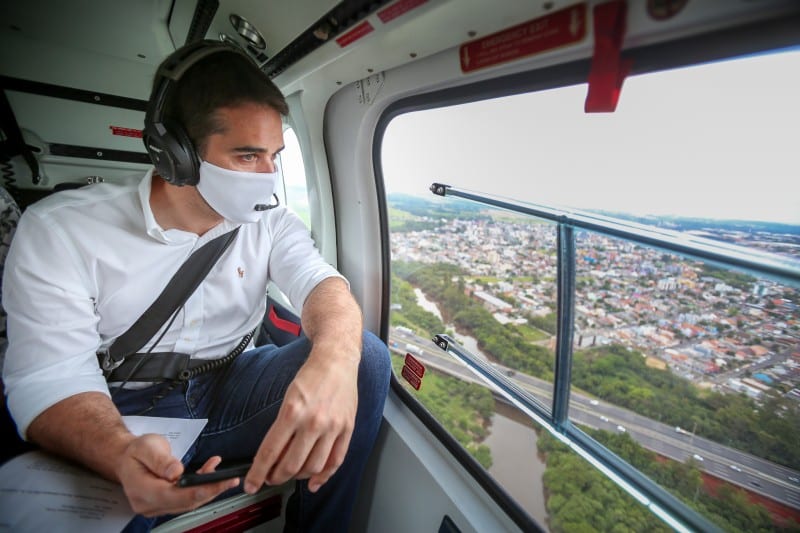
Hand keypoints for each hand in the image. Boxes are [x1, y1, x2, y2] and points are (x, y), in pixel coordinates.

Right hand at [117, 434, 239, 516]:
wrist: (127, 458)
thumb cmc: (136, 451)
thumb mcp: (147, 447)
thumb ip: (161, 460)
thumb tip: (176, 472)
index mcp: (140, 489)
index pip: (172, 495)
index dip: (197, 490)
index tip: (217, 482)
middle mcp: (148, 503)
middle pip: (184, 502)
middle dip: (210, 490)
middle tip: (230, 479)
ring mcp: (156, 506)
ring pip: (188, 502)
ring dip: (209, 489)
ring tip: (225, 475)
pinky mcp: (166, 504)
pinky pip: (187, 499)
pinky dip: (202, 487)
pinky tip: (211, 473)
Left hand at [244, 347, 358, 493]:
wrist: (337, 361)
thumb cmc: (311, 376)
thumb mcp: (288, 398)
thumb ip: (282, 427)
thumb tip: (273, 455)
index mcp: (293, 411)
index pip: (270, 451)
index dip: (258, 472)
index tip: (251, 483)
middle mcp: (313, 421)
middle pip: (291, 464)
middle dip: (276, 477)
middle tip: (270, 478)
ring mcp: (333, 427)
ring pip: (313, 467)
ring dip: (298, 477)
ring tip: (290, 475)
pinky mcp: (347, 429)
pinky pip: (336, 460)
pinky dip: (324, 476)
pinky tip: (314, 482)